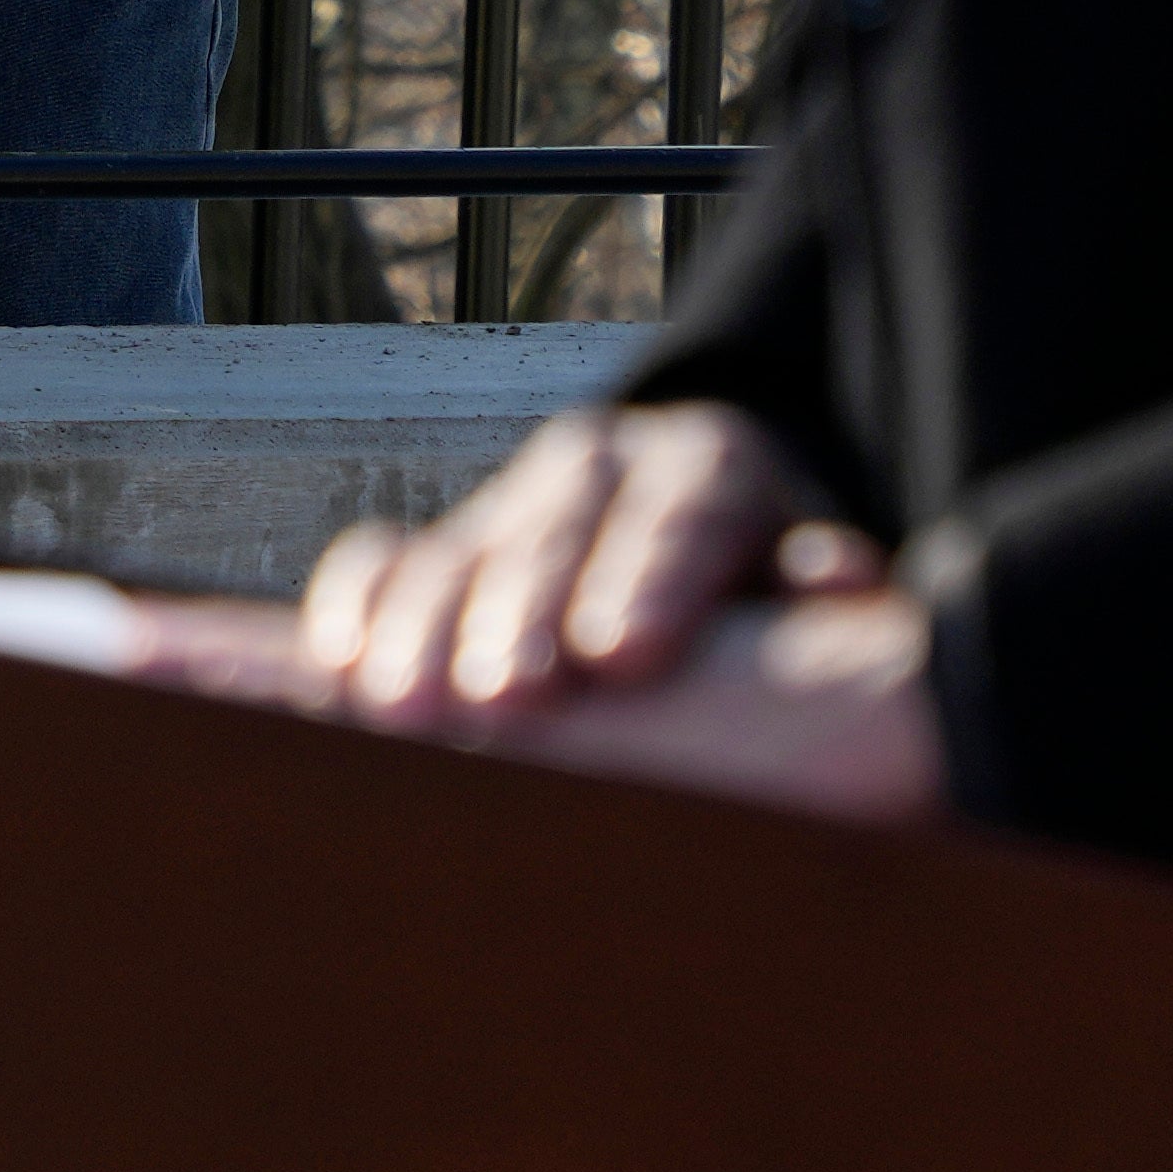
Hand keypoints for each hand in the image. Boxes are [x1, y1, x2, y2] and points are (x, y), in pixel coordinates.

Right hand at [302, 400, 844, 725]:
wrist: (695, 562)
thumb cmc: (770, 607)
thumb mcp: (820, 589)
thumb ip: (831, 589)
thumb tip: (836, 577)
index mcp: (710, 466)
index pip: (687, 512)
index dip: (651, 580)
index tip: (623, 657)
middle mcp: (601, 469)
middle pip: (560, 534)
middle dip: (527, 613)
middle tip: (511, 693)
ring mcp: (511, 506)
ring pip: (460, 550)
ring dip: (424, 631)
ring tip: (406, 705)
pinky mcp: (441, 549)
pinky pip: (380, 562)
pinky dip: (353, 611)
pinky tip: (335, 669)